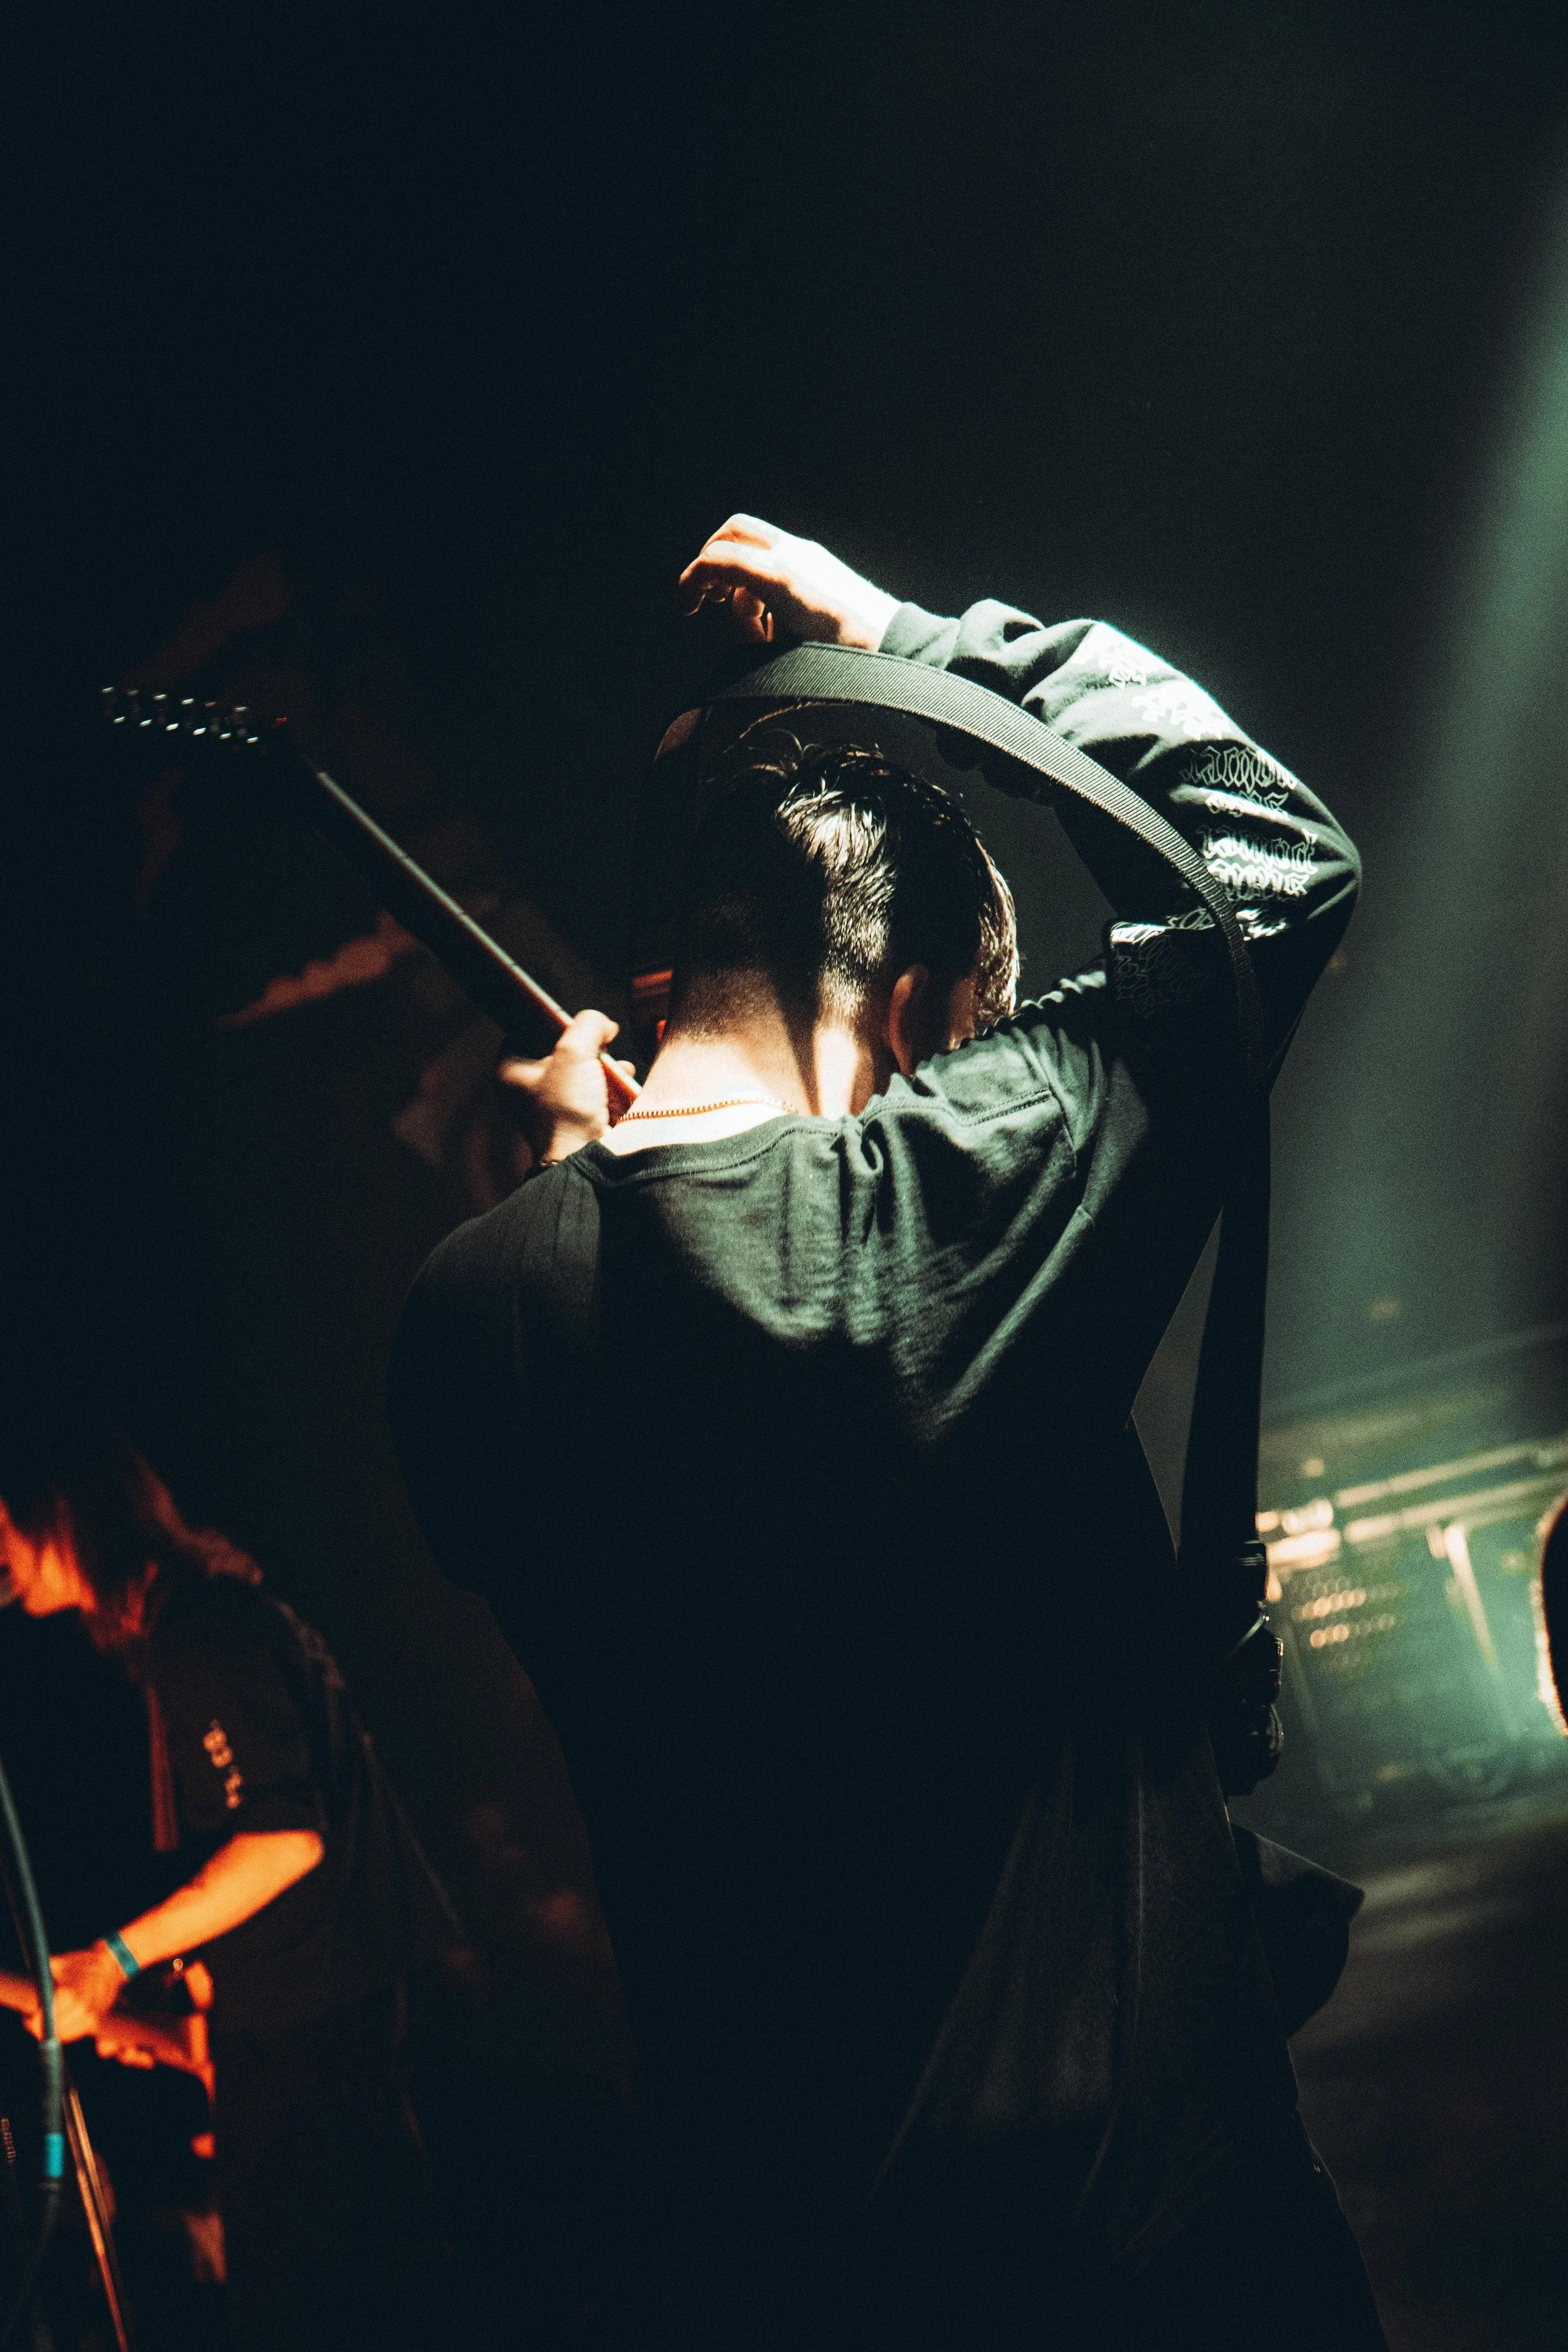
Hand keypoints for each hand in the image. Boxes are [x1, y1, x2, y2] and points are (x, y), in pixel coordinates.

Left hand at [27, 1944, 125, 2042]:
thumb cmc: (85, 1962)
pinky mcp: (96, 2020)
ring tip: (44, 2023)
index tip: (27, 2018)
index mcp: (71, 1993)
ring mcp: (90, 2016)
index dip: (33, 2021)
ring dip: (52, 2031)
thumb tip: (28, 1979)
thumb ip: (43, 1972)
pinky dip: (65, 2032)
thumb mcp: (61, 1962)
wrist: (112, 1964)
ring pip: (64, 2034)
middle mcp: (81, 2008)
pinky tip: (58, 2025)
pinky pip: (75, 2033)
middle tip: (32, 2021)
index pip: (46, 2018)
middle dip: (40, 2027)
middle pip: (54, 2029)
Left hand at [498, 1009, 634, 1163]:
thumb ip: (588, 1025)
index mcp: (510, 1071)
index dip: (553, 1020)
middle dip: (586, 1045)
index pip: (526, 1029)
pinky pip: (590, 1090)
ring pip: (578, 1069)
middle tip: (601, 1044)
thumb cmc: (567, 1110)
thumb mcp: (575, 1052)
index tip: (576, 1022)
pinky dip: (608, 1084)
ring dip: (602, 1064)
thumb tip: (603, 1024)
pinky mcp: (572, 1117)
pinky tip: (622, 1082)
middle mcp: (525, 1088)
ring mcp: (549, 1104)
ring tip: (617, 1067)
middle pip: (557, 1048)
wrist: (585, 1158)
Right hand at [677, 515, 899, 649]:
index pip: (718, 558)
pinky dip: (763, 594)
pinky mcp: (820, 571)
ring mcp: (809, 559)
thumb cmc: (849, 648)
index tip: (684, 609)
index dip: (691, 581)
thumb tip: (714, 599)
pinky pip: (777, 568)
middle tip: (709, 603)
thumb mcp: (787, 638)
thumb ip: (747, 609)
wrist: (896, 647)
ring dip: (742, 591)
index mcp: (781, 571)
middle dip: (712, 567)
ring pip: (754, 555)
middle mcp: (794, 555)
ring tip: (756, 636)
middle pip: (734, 535)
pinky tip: (775, 633)